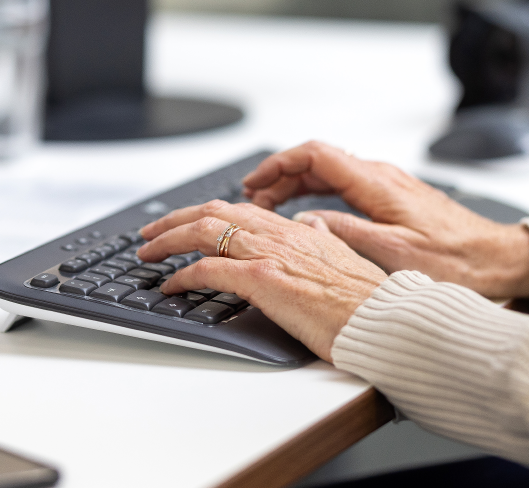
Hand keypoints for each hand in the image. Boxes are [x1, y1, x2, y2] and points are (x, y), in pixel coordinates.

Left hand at [137, 200, 386, 361]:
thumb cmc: (367, 299)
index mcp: (298, 231)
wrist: (381, 318)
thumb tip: (314, 226)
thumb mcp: (345, 258)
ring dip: (168, 240)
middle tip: (150, 234)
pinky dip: (183, 276)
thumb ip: (324, 240)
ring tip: (147, 253)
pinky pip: (209, 270)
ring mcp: (270, 255)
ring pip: (204, 231)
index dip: (207, 213)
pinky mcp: (264, 280)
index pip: (241, 210)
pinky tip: (170, 286)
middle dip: (175, 219)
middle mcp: (280, 235)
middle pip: (214, 212)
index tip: (187, 222)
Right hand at [242, 141, 528, 298]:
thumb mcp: (395, 253)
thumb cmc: (457, 259)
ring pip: (331, 173)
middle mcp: (382, 178)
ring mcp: (388, 186)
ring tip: (270, 205)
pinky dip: (318, 194)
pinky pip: (346, 186)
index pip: (317, 155)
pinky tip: (307, 211)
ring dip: (297, 185)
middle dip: (281, 175)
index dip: (280, 164)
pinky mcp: (394, 199)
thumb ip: (346, 232)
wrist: (497, 258)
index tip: (256, 181)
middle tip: (253, 198)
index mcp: (378, 184)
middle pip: (319, 160)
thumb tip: (306, 221)